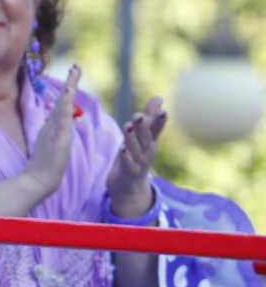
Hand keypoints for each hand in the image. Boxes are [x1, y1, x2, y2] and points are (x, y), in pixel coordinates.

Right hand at [19, 64, 80, 207]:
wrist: (36, 183)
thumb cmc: (43, 171)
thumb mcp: (50, 150)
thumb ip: (53, 139)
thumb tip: (55, 132)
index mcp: (51, 128)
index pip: (62, 106)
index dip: (67, 91)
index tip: (73, 77)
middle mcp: (51, 125)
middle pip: (62, 100)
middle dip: (70, 82)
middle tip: (76, 66)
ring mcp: (53, 130)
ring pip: (62, 104)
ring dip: (69, 87)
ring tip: (75, 71)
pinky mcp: (56, 137)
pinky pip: (62, 116)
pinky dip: (65, 103)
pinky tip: (69, 92)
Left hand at [106, 95, 165, 217]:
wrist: (130, 189)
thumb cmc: (136, 157)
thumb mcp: (142, 137)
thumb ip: (149, 117)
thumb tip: (159, 97)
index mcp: (150, 141)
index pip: (156, 128)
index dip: (159, 120)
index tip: (164, 110)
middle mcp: (146, 151)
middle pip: (145, 137)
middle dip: (143, 126)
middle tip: (139, 114)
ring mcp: (138, 162)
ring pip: (135, 148)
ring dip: (131, 137)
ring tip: (128, 124)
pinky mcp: (128, 172)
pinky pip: (127, 164)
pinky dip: (125, 157)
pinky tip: (122, 149)